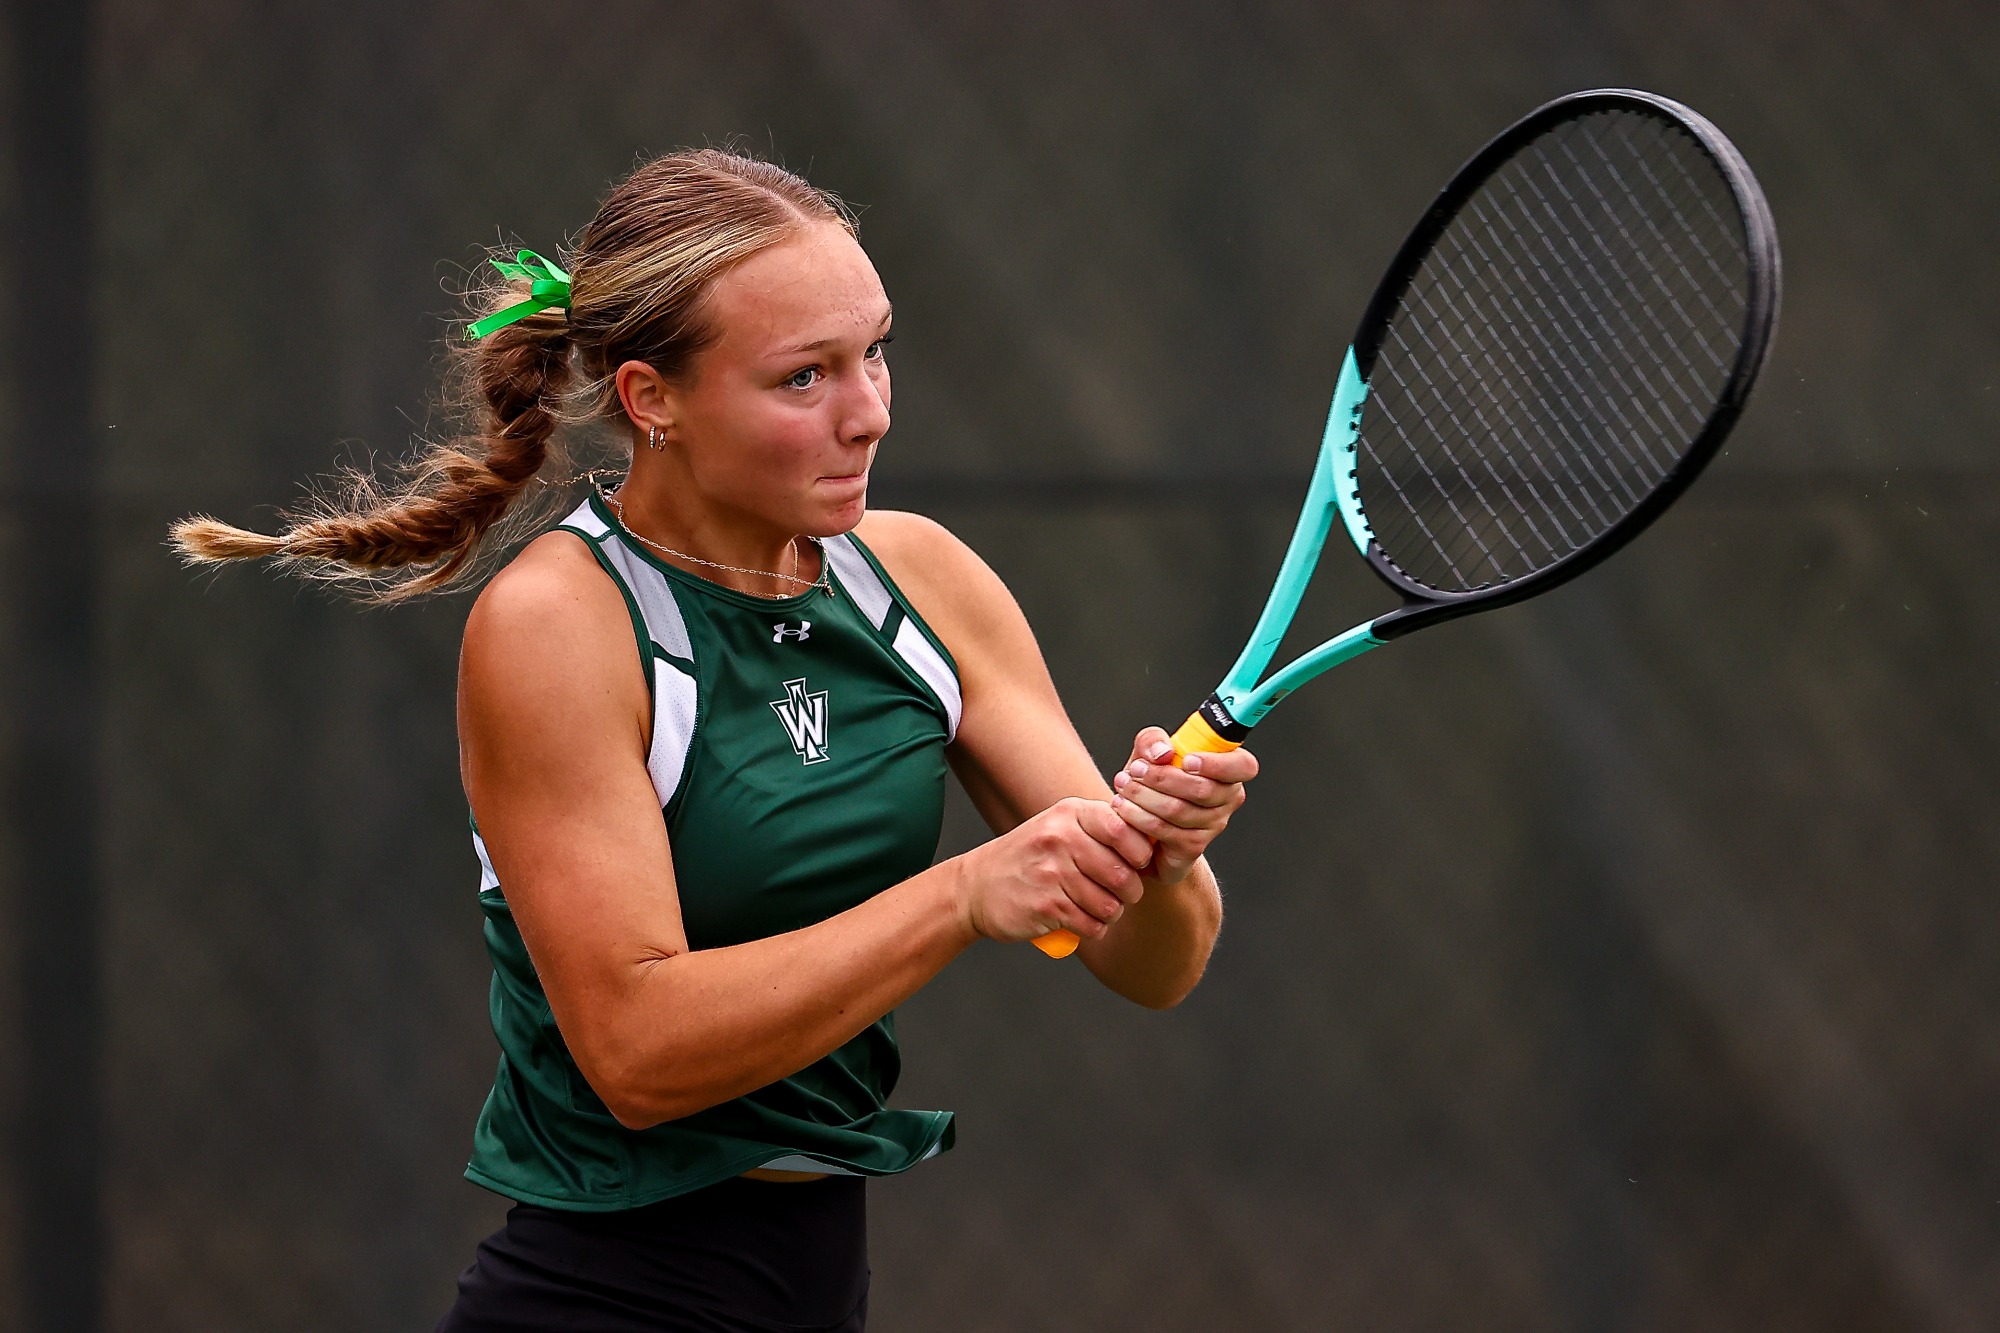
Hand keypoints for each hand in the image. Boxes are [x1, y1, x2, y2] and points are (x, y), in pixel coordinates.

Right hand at [955, 798, 1154, 942]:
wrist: (976, 887)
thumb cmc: (1030, 858)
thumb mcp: (1060, 827)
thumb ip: (1102, 828)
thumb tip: (1155, 840)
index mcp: (1069, 814)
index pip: (1124, 828)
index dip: (1140, 853)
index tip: (1136, 864)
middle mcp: (1059, 839)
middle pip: (1122, 873)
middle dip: (1130, 892)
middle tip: (1121, 894)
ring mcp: (1051, 873)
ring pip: (1110, 904)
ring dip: (1111, 913)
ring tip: (1097, 908)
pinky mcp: (1045, 907)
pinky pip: (1091, 925)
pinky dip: (1093, 928)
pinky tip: (1081, 921)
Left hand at [1109, 727, 1259, 883]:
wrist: (1142, 826)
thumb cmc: (1153, 784)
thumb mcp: (1149, 755)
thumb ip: (1152, 740)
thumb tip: (1163, 752)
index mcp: (1228, 770)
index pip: (1243, 766)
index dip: (1217, 764)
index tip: (1186, 760)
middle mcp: (1228, 798)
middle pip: (1203, 789)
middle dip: (1162, 777)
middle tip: (1135, 769)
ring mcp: (1213, 825)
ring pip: (1179, 809)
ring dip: (1144, 795)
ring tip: (1123, 785)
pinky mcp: (1193, 846)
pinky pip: (1165, 829)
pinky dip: (1139, 816)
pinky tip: (1123, 807)